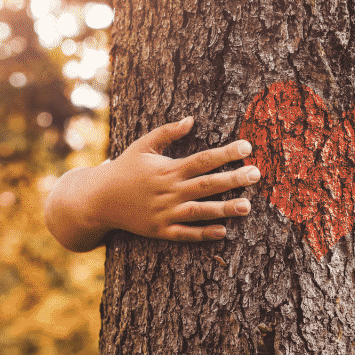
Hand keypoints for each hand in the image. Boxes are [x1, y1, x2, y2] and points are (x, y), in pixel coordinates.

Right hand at [44, 116, 261, 251]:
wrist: (98, 200)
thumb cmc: (124, 169)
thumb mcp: (143, 145)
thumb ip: (168, 133)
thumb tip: (192, 120)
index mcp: (168, 169)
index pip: (203, 159)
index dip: (226, 153)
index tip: (248, 147)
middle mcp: (169, 191)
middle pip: (207, 184)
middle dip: (234, 179)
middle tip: (257, 174)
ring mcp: (165, 213)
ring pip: (200, 211)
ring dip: (224, 209)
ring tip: (248, 206)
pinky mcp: (160, 231)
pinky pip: (185, 234)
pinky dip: (203, 233)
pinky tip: (224, 232)